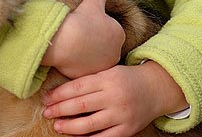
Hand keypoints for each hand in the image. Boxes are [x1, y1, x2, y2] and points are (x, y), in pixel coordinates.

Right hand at [42, 0, 124, 77]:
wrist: (65, 41)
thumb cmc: (81, 20)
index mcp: (119, 34)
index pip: (110, 28)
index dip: (97, 24)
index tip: (87, 23)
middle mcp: (115, 53)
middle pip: (104, 44)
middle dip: (95, 40)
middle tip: (80, 34)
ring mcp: (102, 66)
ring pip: (95, 57)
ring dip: (88, 52)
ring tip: (74, 44)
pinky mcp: (90, 76)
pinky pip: (85, 68)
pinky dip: (79, 63)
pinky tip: (71, 55)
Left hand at [43, 62, 187, 136]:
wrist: (154, 88)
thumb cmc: (125, 78)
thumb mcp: (109, 71)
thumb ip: (90, 80)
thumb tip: (63, 90)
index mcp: (107, 78)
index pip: (78, 87)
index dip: (60, 94)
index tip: (46, 98)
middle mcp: (114, 96)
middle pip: (81, 105)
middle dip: (60, 109)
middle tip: (46, 112)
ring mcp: (121, 114)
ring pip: (90, 124)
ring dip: (70, 127)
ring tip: (57, 126)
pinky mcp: (127, 130)